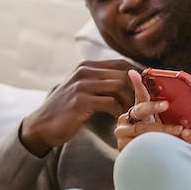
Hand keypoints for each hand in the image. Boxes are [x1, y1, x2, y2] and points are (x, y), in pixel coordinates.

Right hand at [19, 60, 137, 155]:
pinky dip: (120, 113)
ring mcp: (82, 84)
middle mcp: (85, 71)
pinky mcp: (80, 100)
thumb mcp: (83, 92)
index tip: (149, 91)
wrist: (41, 126)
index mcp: (87, 66)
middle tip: (147, 106)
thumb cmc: (66, 112)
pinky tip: (121, 122)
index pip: (121, 64)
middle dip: (139, 90)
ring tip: (136, 115)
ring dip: (132, 102)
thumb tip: (127, 86)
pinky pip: (110, 103)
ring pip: (120, 86)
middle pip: (124, 74)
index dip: (138, 76)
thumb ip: (100, 85)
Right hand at [114, 70, 184, 150]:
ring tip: (179, 131)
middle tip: (166, 104)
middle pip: (140, 110)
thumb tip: (174, 95)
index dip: (138, 84)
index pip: (138, 95)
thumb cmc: (157, 141)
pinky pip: (141, 143)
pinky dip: (156, 144)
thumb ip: (163, 111)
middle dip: (154, 107)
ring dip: (163, 130)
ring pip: (143, 129)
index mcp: (135, 112)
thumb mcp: (161, 124)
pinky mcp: (122, 147)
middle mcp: (125, 120)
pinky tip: (166, 145)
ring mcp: (122, 134)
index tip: (133, 73)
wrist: (146, 164)